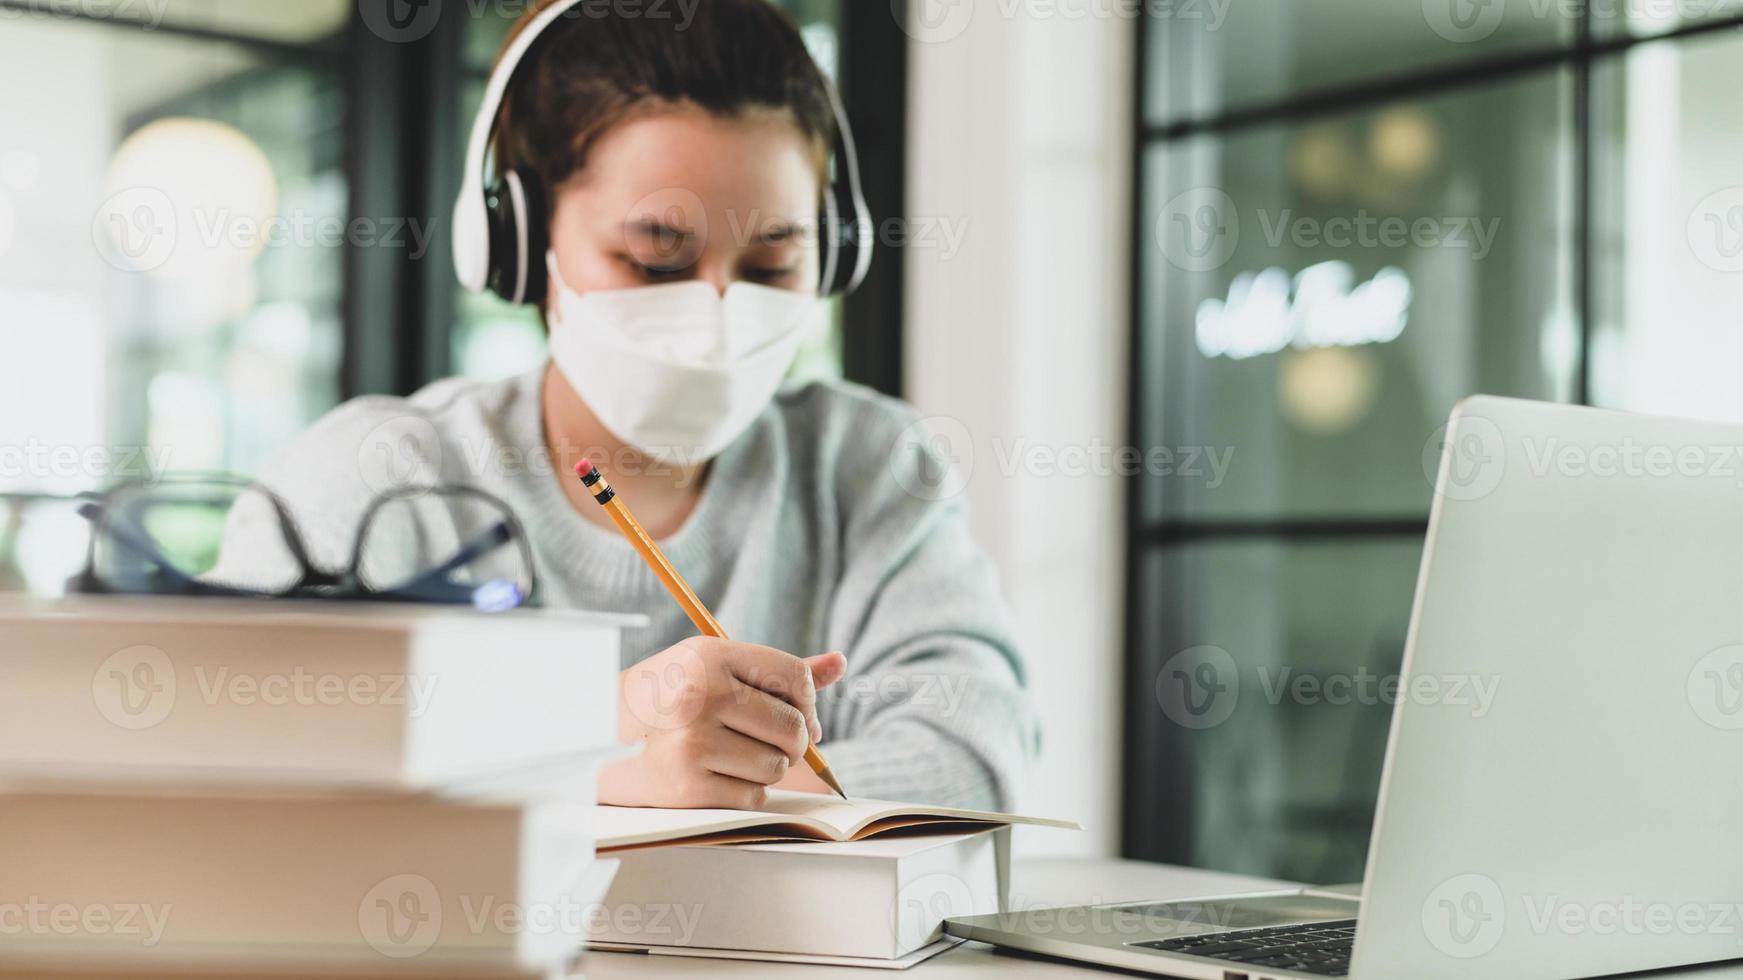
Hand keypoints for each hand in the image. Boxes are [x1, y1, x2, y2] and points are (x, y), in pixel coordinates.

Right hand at [599, 637, 847, 808]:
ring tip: (728, 754)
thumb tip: (839, 663)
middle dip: (792, 740)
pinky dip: (744, 792)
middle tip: (767, 739)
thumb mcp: (712, 667)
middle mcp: (701, 696)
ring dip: (764, 767)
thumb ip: (776, 670)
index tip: (797, 713)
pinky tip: (713, 775)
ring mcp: (693, 743)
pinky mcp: (688, 787)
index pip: (794, 676)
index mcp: (710, 656)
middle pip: (794, 728)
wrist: (596, 740)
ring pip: (777, 766)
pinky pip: (753, 797)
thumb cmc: (668, 698)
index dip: (807, 700)